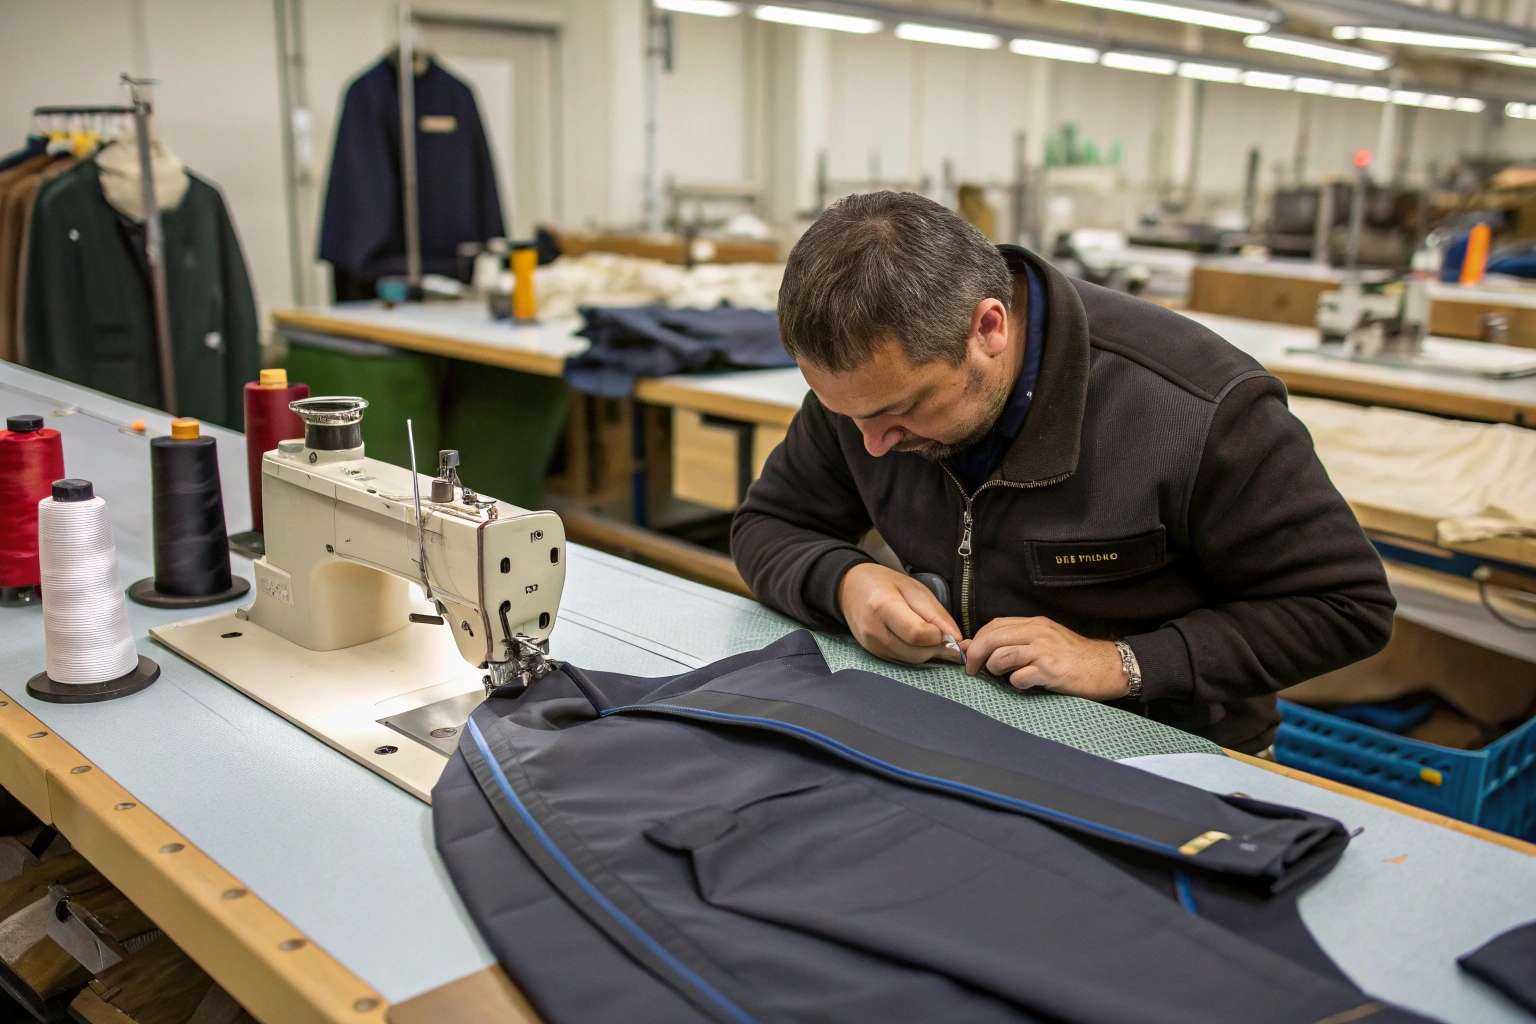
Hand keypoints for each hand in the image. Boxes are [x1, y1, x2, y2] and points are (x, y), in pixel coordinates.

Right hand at [838, 563, 964, 665]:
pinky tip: (919, 643)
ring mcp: (871, 645)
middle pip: (916, 653)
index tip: (945, 629)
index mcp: (883, 606)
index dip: (937, 635)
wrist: (850, 588)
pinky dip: (916, 655)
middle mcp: (874, 630)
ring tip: (934, 638)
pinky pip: (902, 661)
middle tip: (948, 638)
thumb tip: (958, 639)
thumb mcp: (914, 588)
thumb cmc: (884, 583)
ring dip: (929, 654)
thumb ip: (936, 614)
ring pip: (911, 661)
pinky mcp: (873, 653)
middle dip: (937, 648)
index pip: (917, 634)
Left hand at [962, 616, 1128, 699]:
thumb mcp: (1047, 639)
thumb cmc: (1075, 656)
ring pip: (1002, 656)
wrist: (1107, 666)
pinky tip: (1023, 684)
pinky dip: (1016, 683)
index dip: (977, 638)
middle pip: (993, 638)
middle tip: (972, 669)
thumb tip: (983, 646)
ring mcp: (1044, 651)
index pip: (995, 624)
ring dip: (994, 668)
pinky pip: (1020, 677)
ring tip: (1000, 676)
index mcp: (1035, 623)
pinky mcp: (1051, 670)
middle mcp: (1038, 633)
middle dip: (976, 654)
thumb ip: (1019, 640)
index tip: (968, 651)